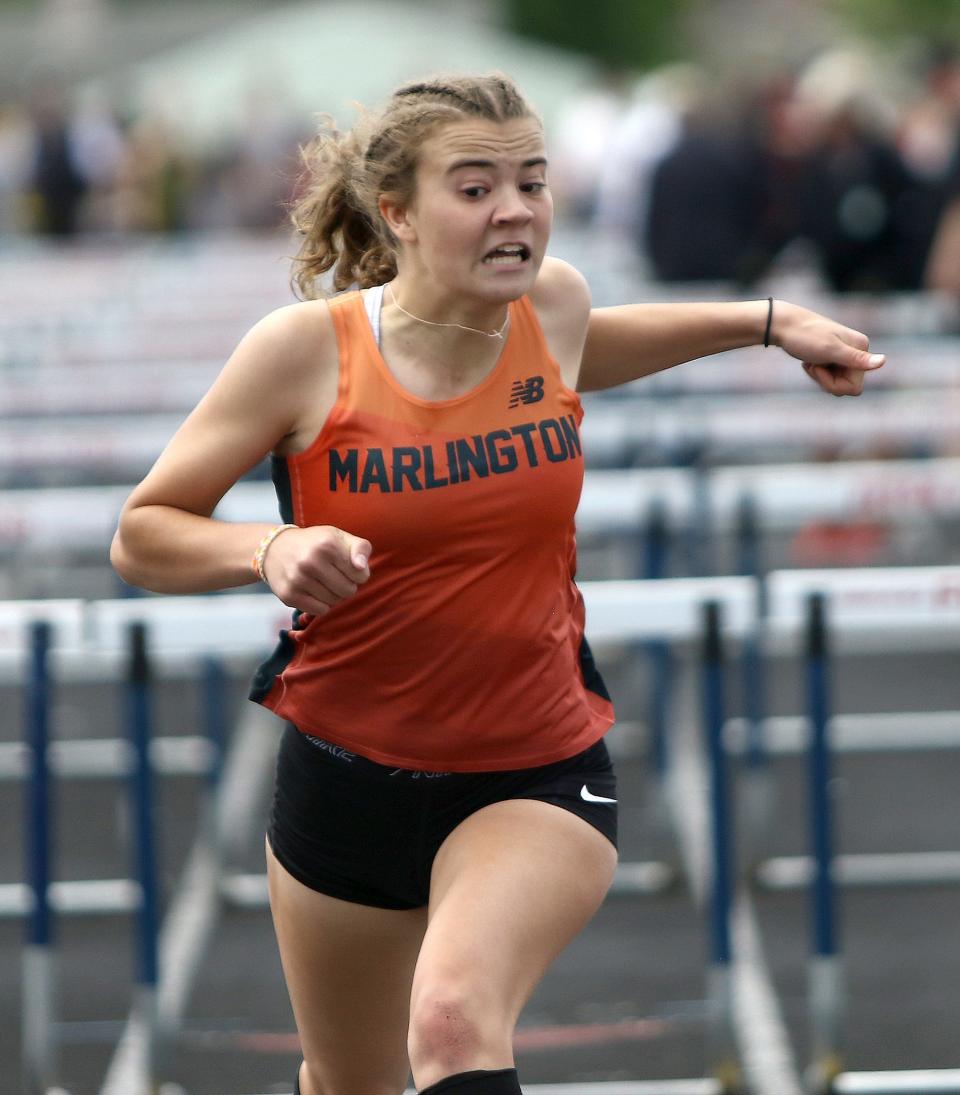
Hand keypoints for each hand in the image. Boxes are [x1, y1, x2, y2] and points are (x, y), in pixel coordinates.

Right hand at [261, 525, 371, 614]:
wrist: (275, 548)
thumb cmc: (315, 543)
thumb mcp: (339, 537)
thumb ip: (360, 548)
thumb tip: (361, 568)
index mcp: (328, 544)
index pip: (361, 575)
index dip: (358, 574)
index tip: (347, 568)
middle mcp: (311, 561)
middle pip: (348, 591)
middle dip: (347, 586)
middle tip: (336, 577)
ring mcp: (298, 579)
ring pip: (334, 602)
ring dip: (334, 596)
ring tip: (324, 583)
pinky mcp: (289, 595)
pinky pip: (319, 610)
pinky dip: (321, 604)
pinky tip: (314, 591)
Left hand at [771, 300, 885, 396]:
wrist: (783, 326)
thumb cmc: (805, 337)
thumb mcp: (830, 350)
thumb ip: (856, 359)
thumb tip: (883, 361)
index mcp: (861, 348)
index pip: (855, 388)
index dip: (834, 385)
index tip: (821, 368)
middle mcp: (857, 351)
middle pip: (846, 387)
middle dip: (827, 381)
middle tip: (814, 366)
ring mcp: (845, 355)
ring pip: (837, 383)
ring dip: (820, 377)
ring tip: (812, 362)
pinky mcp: (833, 357)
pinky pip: (829, 377)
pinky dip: (817, 373)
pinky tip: (810, 361)